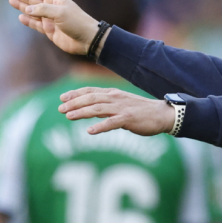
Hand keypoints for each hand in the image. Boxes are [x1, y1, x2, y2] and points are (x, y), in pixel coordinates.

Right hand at [8, 0, 99, 55]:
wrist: (87, 39)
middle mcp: (51, 7)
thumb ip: (42, 10)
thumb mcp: (59, 12)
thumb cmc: (76, 22)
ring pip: (32, 11)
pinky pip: (36, 24)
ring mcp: (50, 19)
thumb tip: (27, 10)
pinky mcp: (49, 30)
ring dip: (22, 6)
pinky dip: (28, 21)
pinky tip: (21, 17)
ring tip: (11, 1)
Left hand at [59, 87, 175, 135]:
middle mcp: (115, 98)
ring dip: (82, 112)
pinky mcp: (128, 119)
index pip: (91, 91)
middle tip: (60, 108)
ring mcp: (122, 108)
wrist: (161, 114)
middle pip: (91, 98)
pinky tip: (90, 131)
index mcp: (113, 94)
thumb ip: (106, 106)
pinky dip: (100, 126)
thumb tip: (90, 109)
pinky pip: (111, 123)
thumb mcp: (121, 104)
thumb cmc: (140, 111)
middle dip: (74, 103)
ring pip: (97, 108)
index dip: (75, 93)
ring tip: (68, 116)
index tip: (62, 97)